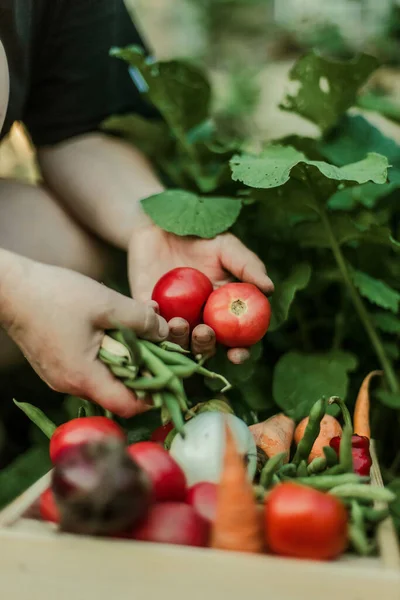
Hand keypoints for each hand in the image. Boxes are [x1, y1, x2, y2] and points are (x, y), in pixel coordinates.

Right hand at [3, 259, 167, 416]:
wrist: (10, 287)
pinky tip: (117, 324)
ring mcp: (61, 376)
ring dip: (127, 354)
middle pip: (118, 390)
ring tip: (141, 324)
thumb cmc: (55, 295)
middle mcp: (70, 385)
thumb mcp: (107, 304)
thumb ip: (141, 321)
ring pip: (105, 375)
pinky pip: (90, 365)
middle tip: (160, 341)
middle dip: (144, 367)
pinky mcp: (56, 364)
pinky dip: (109, 350)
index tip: (172, 373)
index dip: (154, 394)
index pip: (127, 405)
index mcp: (83, 377)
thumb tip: (165, 333)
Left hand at [128, 225, 273, 361]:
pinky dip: (151, 319)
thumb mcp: (227, 247)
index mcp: (223, 311)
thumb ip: (248, 266)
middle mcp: (199, 319)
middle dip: (205, 347)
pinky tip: (154, 307)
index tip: (237, 355)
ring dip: (179, 340)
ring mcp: (172, 317)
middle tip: (204, 332)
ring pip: (177, 342)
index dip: (239, 352)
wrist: (163, 223)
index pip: (235, 339)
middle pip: (205, 347)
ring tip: (178, 323)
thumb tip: (269, 289)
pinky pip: (148, 323)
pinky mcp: (147, 309)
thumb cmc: (201, 236)